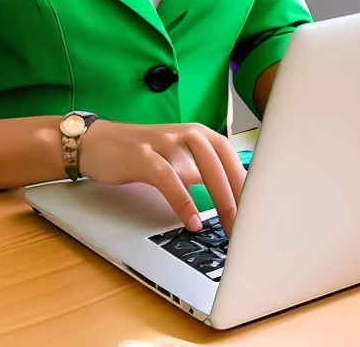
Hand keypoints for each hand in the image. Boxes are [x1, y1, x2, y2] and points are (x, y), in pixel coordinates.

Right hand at [77, 121, 245, 236]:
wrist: (99, 143)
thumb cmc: (143, 155)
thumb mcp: (179, 160)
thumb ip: (204, 173)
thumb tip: (236, 202)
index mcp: (198, 134)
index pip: (232, 156)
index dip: (247, 182)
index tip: (260, 210)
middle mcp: (185, 133)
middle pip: (222, 160)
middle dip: (239, 194)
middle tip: (248, 225)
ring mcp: (163, 143)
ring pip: (201, 167)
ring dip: (219, 198)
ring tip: (228, 226)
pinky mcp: (142, 156)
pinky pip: (169, 178)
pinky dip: (183, 201)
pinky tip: (191, 221)